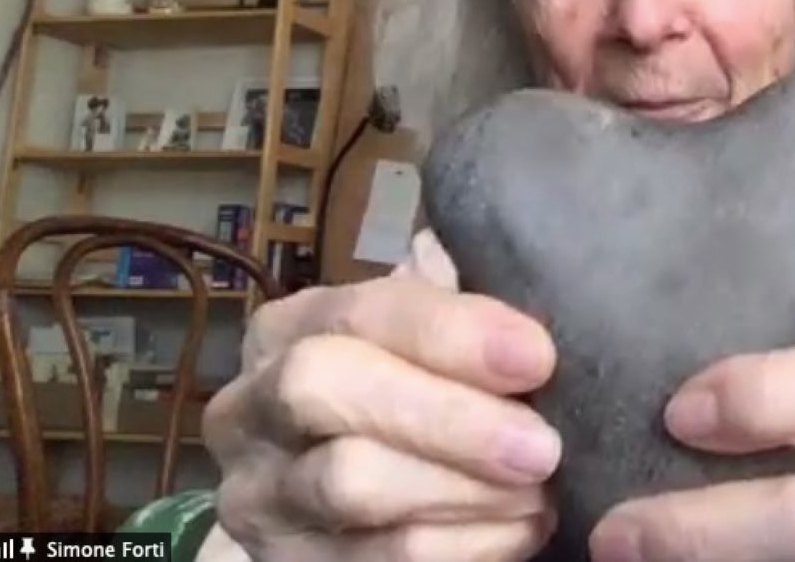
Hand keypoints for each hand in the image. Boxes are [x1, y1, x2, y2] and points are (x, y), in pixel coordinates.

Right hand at [202, 231, 560, 560]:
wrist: (370, 513)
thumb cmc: (420, 397)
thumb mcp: (428, 346)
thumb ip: (459, 312)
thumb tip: (521, 261)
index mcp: (290, 328)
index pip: (361, 310)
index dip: (451, 332)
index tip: (537, 356)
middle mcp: (252, 406)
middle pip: (328, 388)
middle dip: (449, 418)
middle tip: (543, 446)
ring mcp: (259, 495)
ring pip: (352, 483)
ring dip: (465, 489)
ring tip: (542, 490)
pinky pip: (380, 558)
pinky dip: (466, 545)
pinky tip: (522, 530)